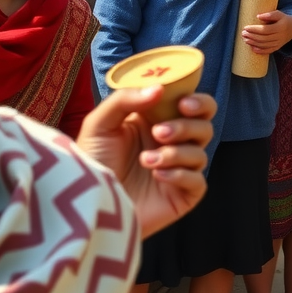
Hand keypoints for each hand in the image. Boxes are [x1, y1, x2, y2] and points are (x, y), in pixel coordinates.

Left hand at [76, 87, 215, 238]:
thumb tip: (159, 89)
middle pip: (205, 126)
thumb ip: (125, 99)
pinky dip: (180, 175)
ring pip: (200, 153)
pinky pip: (197, 180)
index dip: (196, 100)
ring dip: (175, 153)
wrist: (86, 204)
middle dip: (188, 126)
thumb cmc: (91, 163)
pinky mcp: (182, 195)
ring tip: (146, 160)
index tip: (183, 102)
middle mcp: (172, 144)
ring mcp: (179, 170)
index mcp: (158, 121)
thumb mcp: (99, 124)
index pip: (192, 104)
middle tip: (160, 132)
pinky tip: (157, 176)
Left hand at [242, 10, 291, 54]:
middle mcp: (280, 36)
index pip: (265, 29)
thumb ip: (270, 14)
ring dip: (253, 43)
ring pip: (264, 45)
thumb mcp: (279, 14)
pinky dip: (260, 50)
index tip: (246, 27)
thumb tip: (258, 16)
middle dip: (252, 36)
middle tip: (243, 33)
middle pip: (263, 38)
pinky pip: (268, 51)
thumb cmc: (283, 19)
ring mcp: (279, 43)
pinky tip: (252, 48)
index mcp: (281, 27)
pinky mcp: (277, 47)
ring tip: (245, 39)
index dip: (255, 29)